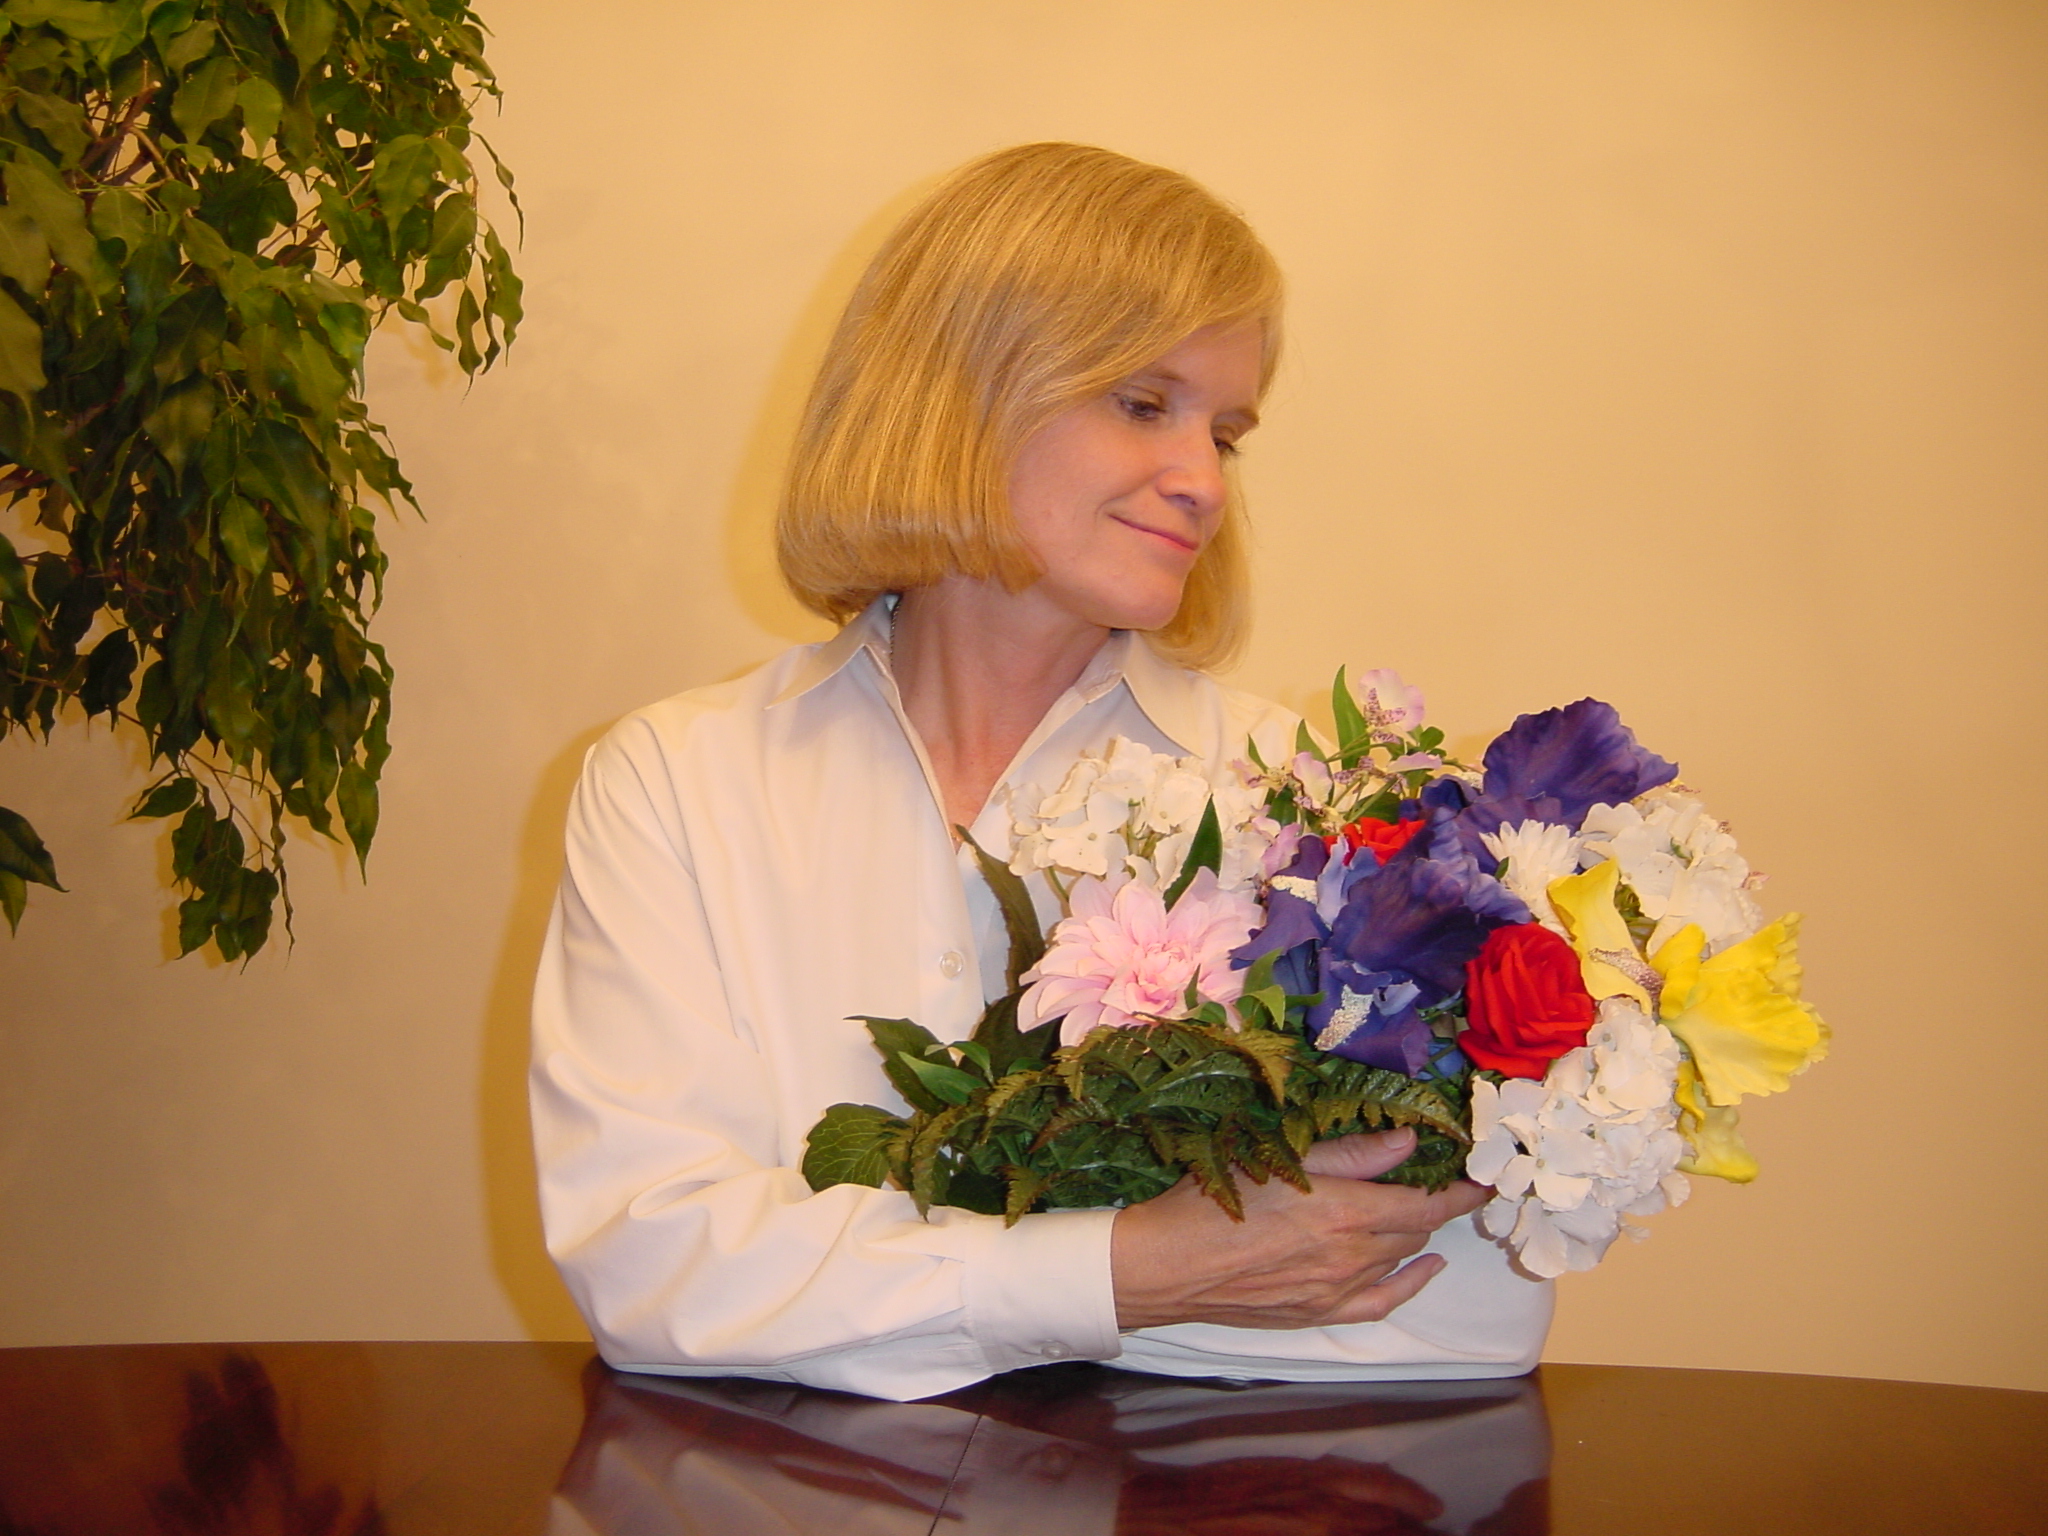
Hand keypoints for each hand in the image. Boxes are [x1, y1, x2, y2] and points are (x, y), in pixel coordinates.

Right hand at [1108, 1128, 1490, 1331]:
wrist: (1167, 1266)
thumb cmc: (1213, 1200)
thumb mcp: (1279, 1158)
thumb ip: (1350, 1155)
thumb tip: (1409, 1142)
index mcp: (1343, 1212)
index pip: (1425, 1205)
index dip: (1460, 1192)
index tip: (1484, 1178)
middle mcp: (1350, 1257)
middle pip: (1414, 1231)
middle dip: (1430, 1205)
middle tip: (1430, 1179)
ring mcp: (1336, 1291)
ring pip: (1399, 1261)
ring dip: (1413, 1236)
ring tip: (1417, 1212)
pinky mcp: (1319, 1313)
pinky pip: (1381, 1303)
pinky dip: (1409, 1284)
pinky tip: (1423, 1269)